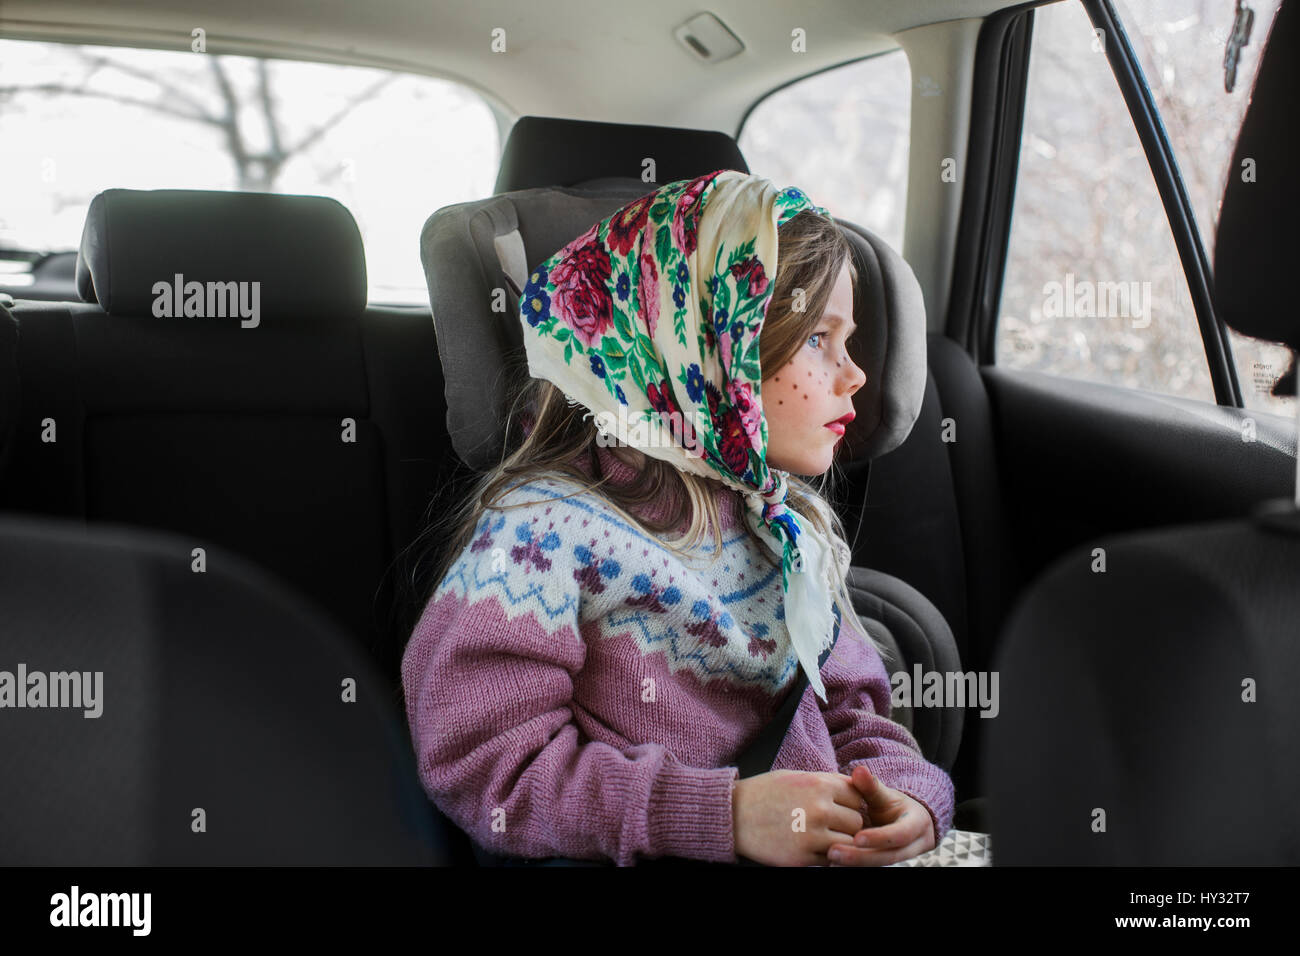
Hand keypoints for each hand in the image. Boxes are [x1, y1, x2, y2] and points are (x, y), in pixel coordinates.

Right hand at [732, 770, 870, 865]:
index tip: (839, 806)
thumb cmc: (766, 792)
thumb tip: (856, 788)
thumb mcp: (797, 776)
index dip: (850, 803)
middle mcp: (819, 809)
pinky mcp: (802, 858)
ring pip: (848, 843)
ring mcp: (811, 836)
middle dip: (846, 824)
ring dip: (839, 841)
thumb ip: (827, 782)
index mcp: (819, 785)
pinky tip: (809, 845)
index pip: (858, 797)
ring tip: (821, 835)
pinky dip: (824, 855)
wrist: (733, 815)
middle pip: (857, 822)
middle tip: (830, 823)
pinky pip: (830, 860)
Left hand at [826, 764, 936, 865]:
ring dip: (856, 865)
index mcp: (916, 825)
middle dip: (861, 857)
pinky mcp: (892, 866)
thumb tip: (859, 770)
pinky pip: (874, 869)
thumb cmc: (893, 807)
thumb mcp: (885, 795)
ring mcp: (905, 859)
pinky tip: (835, 865)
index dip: (879, 837)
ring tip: (831, 860)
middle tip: (833, 852)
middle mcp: (914, 846)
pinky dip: (855, 868)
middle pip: (889, 857)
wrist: (908, 823)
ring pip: (881, 866)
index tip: (856, 837)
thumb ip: (871, 786)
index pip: (900, 835)